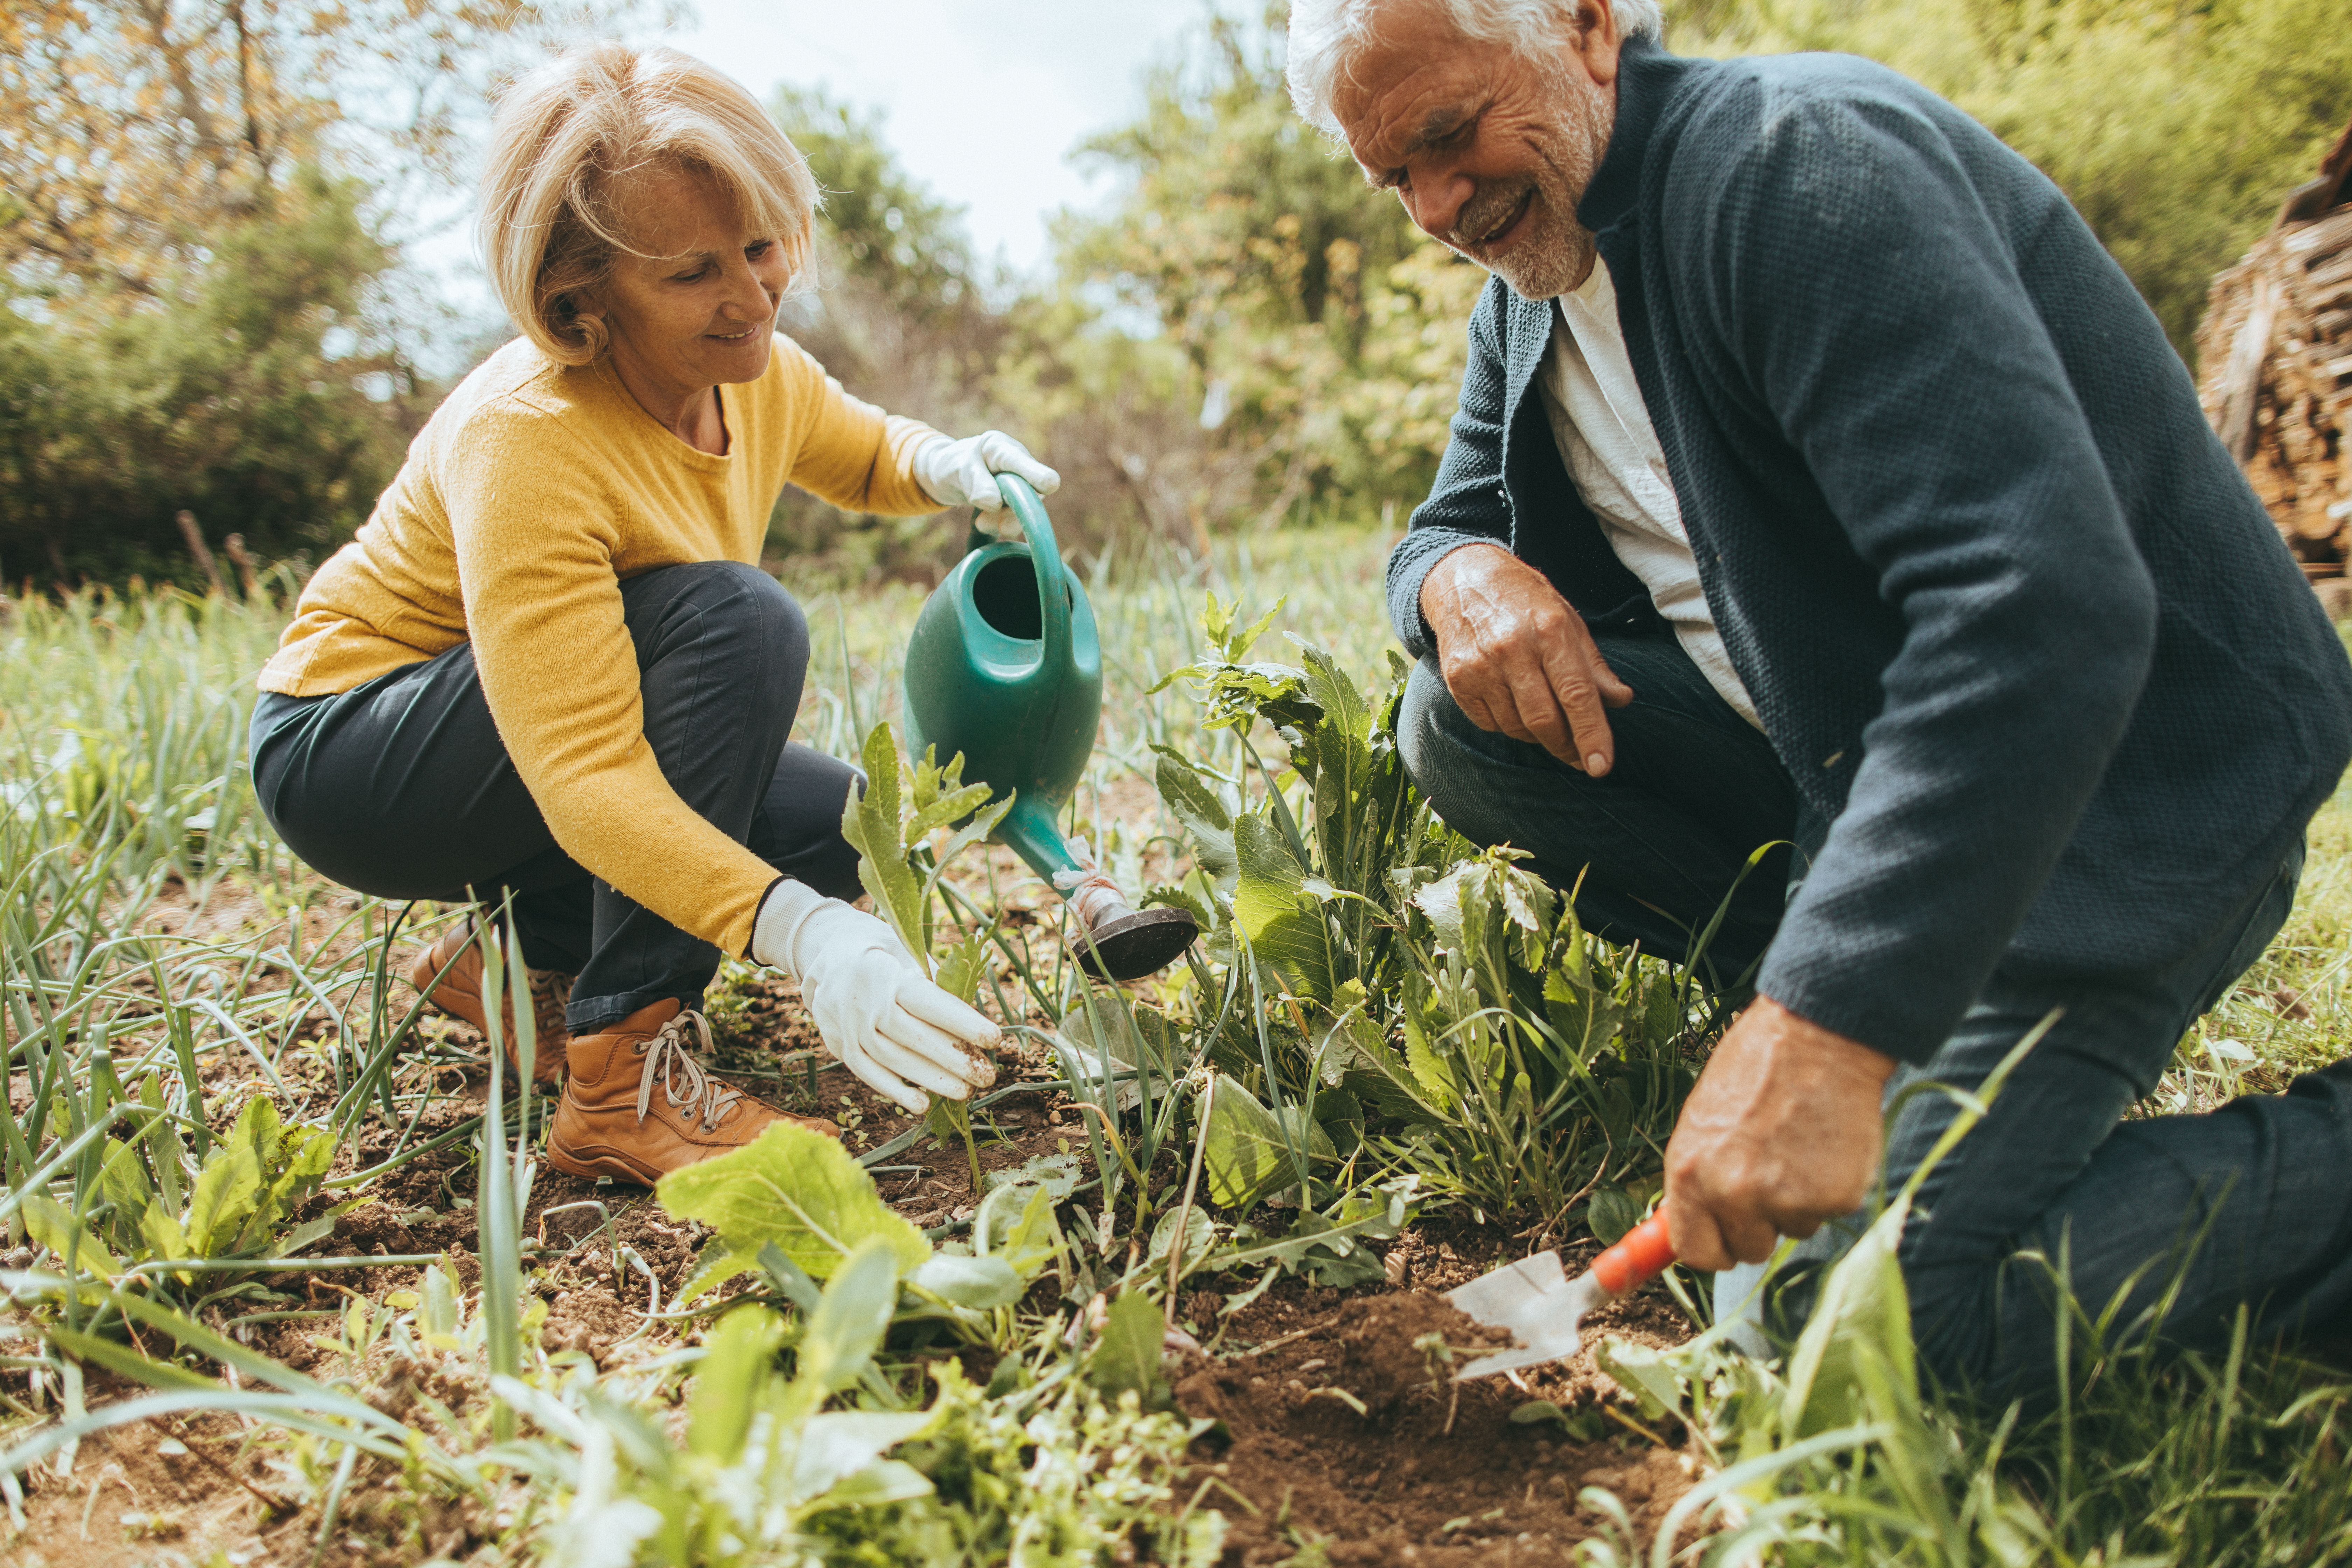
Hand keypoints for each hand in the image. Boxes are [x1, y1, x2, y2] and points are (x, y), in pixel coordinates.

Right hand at [753, 896, 999, 1113]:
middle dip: (953, 1060)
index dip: (962, 1022)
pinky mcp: (841, 1046)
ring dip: (931, 1080)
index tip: (995, 1038)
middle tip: (987, 1076)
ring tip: (965, 1093)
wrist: (825, 953)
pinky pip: (868, 1073)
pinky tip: (922, 1104)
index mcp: (887, 975)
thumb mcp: (907, 951)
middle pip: (912, 1037)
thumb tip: (972, 1016)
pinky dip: (895, 1091)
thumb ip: (935, 981)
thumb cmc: (881, 952)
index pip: (928, 1002)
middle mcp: (865, 1003)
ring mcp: (849, 1028)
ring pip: (892, 1060)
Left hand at [912, 430, 1060, 511]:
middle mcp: (1016, 465)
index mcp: (1000, 448)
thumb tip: (994, 504)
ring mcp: (1019, 483)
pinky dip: (998, 524)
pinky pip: (1014, 518)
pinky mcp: (1016, 502)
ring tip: (980, 523)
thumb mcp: (958, 470)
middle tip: (999, 528)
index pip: (1019, 461)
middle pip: (1029, 490)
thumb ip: (976, 483)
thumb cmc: (953, 465)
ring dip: (1004, 521)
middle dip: (1015, 512)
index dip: (1036, 474)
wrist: (948, 475)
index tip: (1049, 485)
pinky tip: (982, 522)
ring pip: (1023, 508)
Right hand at [1419, 543, 1633, 775]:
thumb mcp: (1568, 620)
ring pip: (1516, 727)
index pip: (1577, 695)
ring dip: (1537, 736)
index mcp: (1550, 630)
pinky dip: (1508, 725)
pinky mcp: (1458, 679)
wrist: (1463, 579)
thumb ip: (1594, 665)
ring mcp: (1481, 665)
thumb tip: (1621, 700)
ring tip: (1547, 723)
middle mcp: (1513, 648)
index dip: (1591, 735)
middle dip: (1566, 747)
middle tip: (1579, 757)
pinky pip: (1489, 723)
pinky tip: (1514, 706)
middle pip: (1544, 720)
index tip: (1601, 767)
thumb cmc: (1525, 601)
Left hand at [1663, 997, 1896, 1270]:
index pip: (1695, 1252)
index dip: (1714, 1247)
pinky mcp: (1834, 1197)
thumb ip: (1699, 1178)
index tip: (1725, 1240)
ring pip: (1793, 1230)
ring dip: (1798, 1201)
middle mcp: (1732, 1193)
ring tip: (1797, 1145)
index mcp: (1689, 1173)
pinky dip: (1831, 1187)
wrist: (1818, 1037)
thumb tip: (1690, 1226)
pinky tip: (1826, 1144)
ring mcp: (1785, 1199)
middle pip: (1748, 1250)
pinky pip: (1830, 1214)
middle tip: (1771, 1174)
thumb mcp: (1703, 1120)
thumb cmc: (1756, 1069)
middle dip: (1760, 1224)